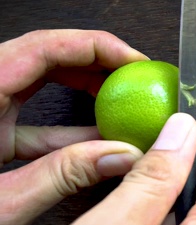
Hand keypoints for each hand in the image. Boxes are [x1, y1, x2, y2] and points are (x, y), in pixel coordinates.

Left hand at [0, 29, 148, 224]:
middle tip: (134, 79)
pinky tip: (97, 141)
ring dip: (85, 94)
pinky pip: (32, 118)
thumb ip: (62, 177)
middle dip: (97, 65)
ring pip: (40, 84)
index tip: (133, 62)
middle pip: (46, 57)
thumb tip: (117, 156)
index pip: (44, 47)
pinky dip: (67, 127)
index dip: (97, 47)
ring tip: (121, 106)